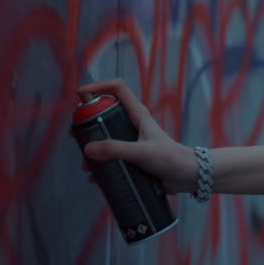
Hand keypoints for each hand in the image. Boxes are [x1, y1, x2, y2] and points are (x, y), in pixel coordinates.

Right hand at [73, 78, 195, 193]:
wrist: (187, 176)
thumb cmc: (169, 158)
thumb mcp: (141, 153)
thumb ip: (116, 150)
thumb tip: (88, 148)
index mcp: (138, 114)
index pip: (117, 89)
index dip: (99, 86)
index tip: (80, 94)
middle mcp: (133, 124)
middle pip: (105, 114)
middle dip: (88, 124)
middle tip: (76, 138)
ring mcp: (132, 140)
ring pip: (106, 137)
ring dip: (94, 150)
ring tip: (87, 166)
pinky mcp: (132, 157)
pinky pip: (112, 157)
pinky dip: (102, 165)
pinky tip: (97, 178)